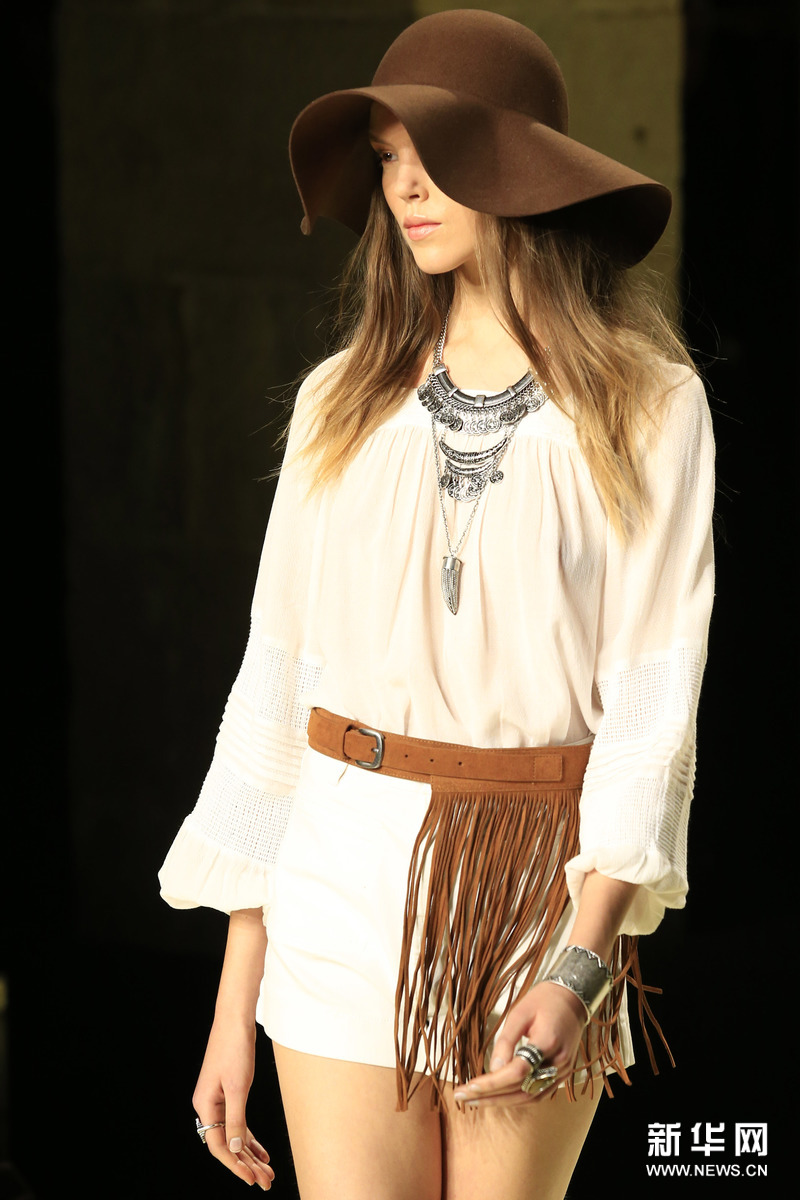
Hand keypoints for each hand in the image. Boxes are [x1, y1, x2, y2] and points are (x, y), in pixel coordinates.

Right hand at [192, 1016, 274, 1189]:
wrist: (236, 1019)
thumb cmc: (234, 1049)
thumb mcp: (238, 1087)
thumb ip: (235, 1119)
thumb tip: (233, 1148)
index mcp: (205, 1105)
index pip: (218, 1145)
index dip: (236, 1165)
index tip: (253, 1179)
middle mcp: (208, 1106)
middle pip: (227, 1143)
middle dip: (246, 1164)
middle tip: (267, 1181)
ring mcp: (218, 1100)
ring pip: (234, 1135)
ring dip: (250, 1154)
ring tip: (268, 1171)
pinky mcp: (229, 1093)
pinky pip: (238, 1122)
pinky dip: (250, 1138)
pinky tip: (262, 1152)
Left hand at [452, 982, 585, 1108]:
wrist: (572, 1000)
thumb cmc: (543, 1001)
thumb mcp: (519, 1012)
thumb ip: (506, 1041)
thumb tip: (493, 1068)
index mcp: (548, 1042)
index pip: (517, 1071)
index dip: (492, 1082)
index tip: (469, 1086)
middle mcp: (558, 1063)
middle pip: (521, 1090)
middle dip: (490, 1097)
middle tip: (463, 1097)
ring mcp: (562, 1072)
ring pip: (529, 1098)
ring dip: (500, 1102)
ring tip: (474, 1101)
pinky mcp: (561, 1075)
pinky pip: (537, 1094)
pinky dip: (516, 1099)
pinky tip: (498, 1098)